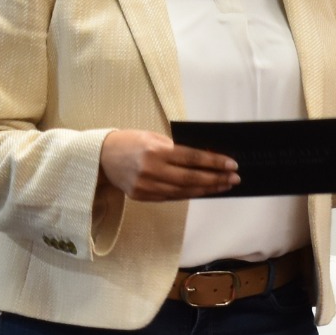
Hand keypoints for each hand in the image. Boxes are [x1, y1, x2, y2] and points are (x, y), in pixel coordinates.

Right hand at [99, 131, 238, 201]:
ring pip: (184, 191)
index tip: (231, 165)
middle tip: (234, 179)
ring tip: (223, 186)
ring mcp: (147, 186)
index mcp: (156, 151)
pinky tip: (203, 190)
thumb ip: (176, 149)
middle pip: (191, 178)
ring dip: (207, 189)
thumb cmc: (130, 142)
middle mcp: (151, 170)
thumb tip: (205, 158)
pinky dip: (190, 193)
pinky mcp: (143, 196)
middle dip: (216, 179)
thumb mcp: (153, 137)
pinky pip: (172, 197)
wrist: (100, 157)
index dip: (214, 163)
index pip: (192, 158)